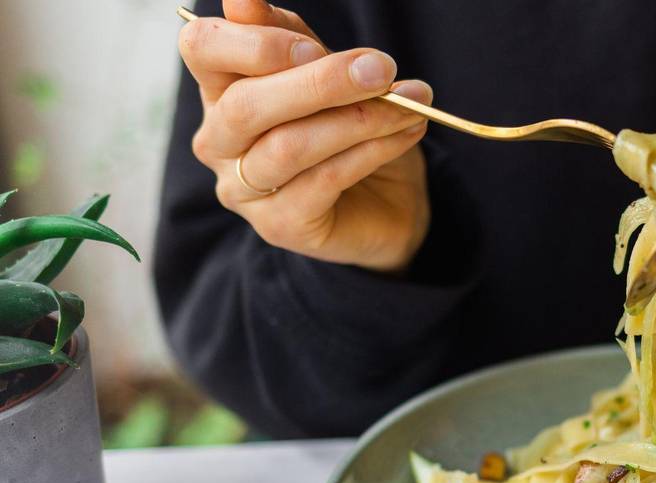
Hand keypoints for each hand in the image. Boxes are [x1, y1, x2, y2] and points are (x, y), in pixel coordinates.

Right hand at [179, 0, 430, 271]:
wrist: (388, 204)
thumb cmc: (350, 130)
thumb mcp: (327, 74)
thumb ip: (293, 39)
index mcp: (221, 89)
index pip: (202, 49)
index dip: (251, 41)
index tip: (312, 43)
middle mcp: (219, 141)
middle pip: (247, 104)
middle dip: (321, 82)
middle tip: (382, 68)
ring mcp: (244, 189)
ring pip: (290, 145)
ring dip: (360, 118)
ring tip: (409, 105)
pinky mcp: (281, 226)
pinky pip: (325, 180)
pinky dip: (372, 151)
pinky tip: (407, 133)